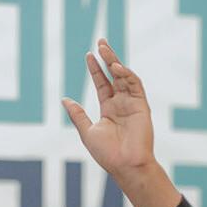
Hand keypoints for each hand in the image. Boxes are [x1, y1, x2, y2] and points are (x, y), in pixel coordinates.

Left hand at [61, 39, 153, 181]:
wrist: (126, 165)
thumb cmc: (108, 154)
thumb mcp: (88, 132)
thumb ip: (78, 115)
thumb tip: (65, 100)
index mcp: (109, 109)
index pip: (102, 84)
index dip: (95, 69)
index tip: (88, 56)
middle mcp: (121, 104)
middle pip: (114, 76)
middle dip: (107, 58)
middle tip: (100, 41)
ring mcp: (132, 104)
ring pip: (124, 77)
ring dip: (115, 61)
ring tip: (104, 49)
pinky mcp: (141, 106)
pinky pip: (135, 85)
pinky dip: (126, 75)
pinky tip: (115, 67)